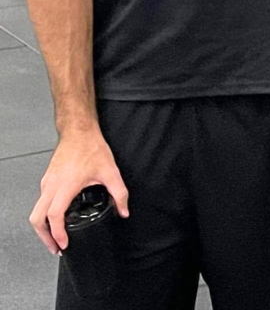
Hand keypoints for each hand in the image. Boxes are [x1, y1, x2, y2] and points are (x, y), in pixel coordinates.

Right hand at [30, 128, 128, 253]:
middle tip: (56, 247)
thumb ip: (119, 193)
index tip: (63, 244)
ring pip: (36, 211)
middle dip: (44, 237)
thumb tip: (124, 211)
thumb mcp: (111, 171)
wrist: (79, 130)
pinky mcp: (46, 179)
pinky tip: (56, 218)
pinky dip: (44, 215)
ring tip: (55, 237)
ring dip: (43, 227)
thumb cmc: (91, 147)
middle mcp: (51, 186)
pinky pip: (40, 201)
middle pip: (37, 219)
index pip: (54, 216)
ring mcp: (46, 182)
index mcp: (65, 186)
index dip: (57, 233)